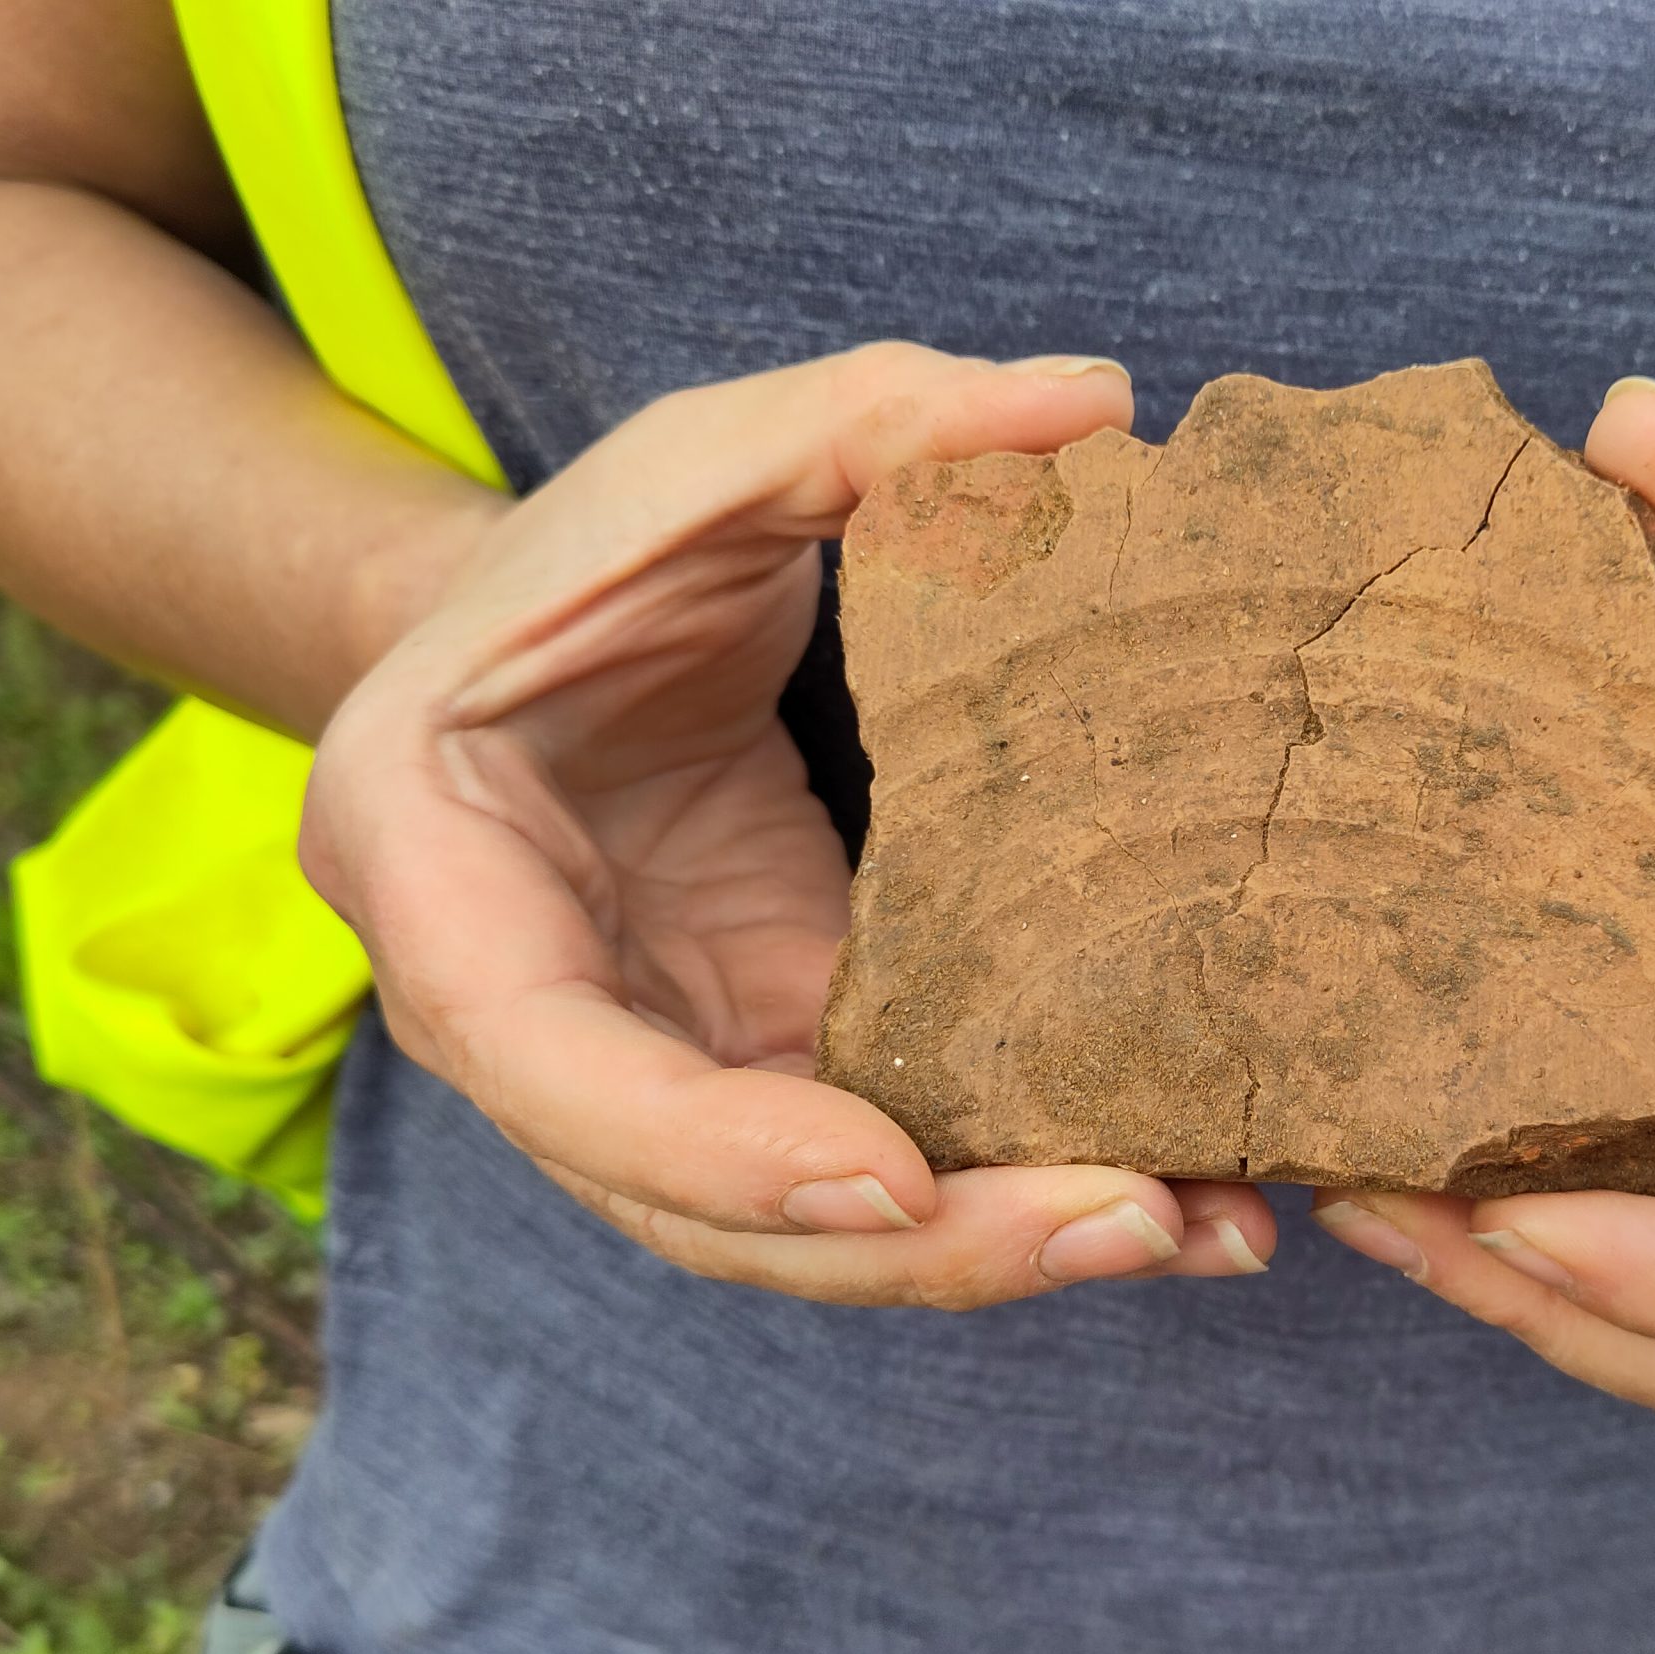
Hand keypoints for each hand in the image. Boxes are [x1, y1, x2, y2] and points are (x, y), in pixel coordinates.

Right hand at [303, 343, 1276, 1304]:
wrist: (569, 646)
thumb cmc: (598, 555)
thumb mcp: (702, 460)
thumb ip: (874, 418)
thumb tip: (1095, 402)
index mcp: (442, 876)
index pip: (554, 1066)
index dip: (714, 1150)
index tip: (897, 1178)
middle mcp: (538, 1029)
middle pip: (710, 1211)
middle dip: (921, 1245)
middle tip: (1138, 1219)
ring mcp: (663, 1074)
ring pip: (813, 1232)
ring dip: (1002, 1250)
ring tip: (1212, 1229)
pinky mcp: (773, 1077)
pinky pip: (888, 1171)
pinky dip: (1020, 1191)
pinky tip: (1187, 1191)